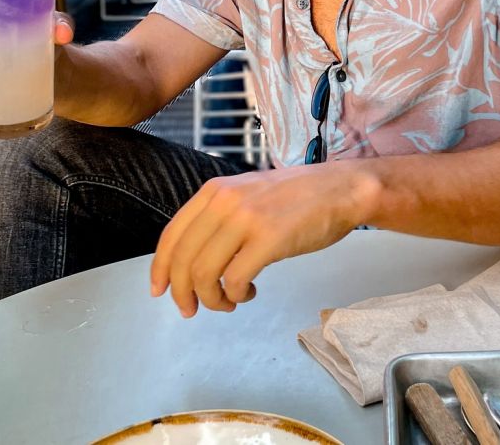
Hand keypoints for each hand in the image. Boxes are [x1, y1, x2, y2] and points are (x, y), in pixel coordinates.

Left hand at [149, 162, 379, 317]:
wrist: (340, 189)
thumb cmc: (298, 196)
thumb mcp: (247, 193)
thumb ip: (220, 215)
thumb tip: (194, 256)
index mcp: (214, 191)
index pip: (172, 235)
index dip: (160, 268)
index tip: (159, 291)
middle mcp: (224, 202)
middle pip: (183, 260)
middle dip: (182, 293)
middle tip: (191, 310)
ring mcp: (246, 219)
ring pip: (205, 274)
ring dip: (211, 299)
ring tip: (228, 301)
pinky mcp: (269, 239)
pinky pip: (235, 279)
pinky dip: (236, 295)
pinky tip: (250, 293)